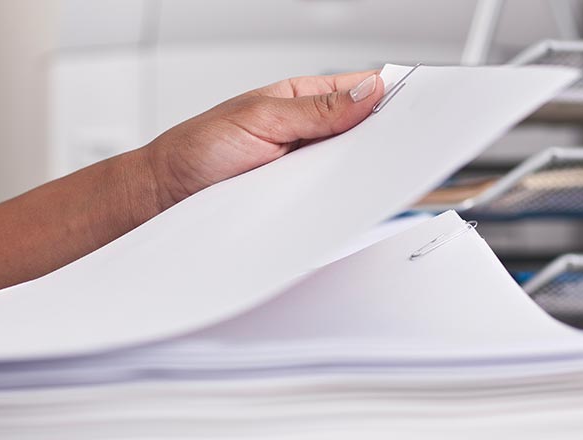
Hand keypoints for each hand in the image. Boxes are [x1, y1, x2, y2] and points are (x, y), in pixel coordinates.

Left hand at [143, 70, 384, 207]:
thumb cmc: (197, 149)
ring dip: (359, 176)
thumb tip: (368, 91)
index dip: (390, 97)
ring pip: (348, 172)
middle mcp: (307, 134)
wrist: (163, 197)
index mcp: (302, 100)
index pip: (360, 91)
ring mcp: (303, 170)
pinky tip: (347, 206)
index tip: (418, 109)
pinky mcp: (297, 203)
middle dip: (382, 141)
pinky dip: (339, 204)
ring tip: (373, 178)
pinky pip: (328, 202)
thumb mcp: (259, 119)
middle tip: (401, 150)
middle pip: (362, 135)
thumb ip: (316, 110)